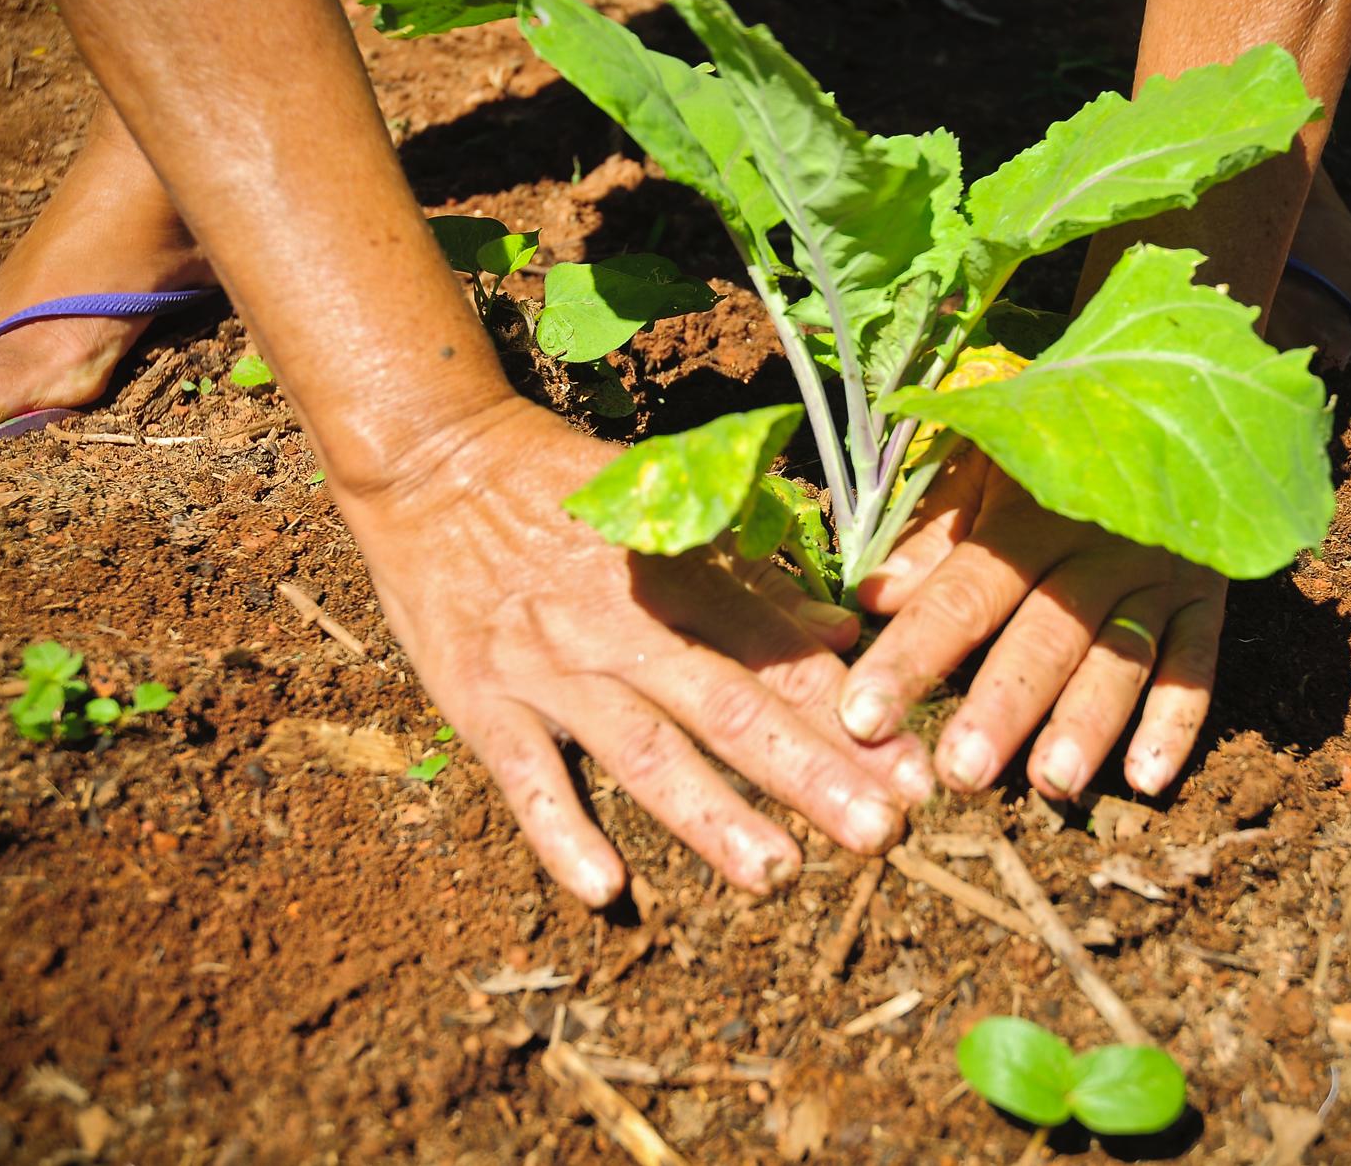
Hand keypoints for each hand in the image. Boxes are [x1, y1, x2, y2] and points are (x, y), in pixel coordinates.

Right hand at [332, 401, 932, 905]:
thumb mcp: (664, 514)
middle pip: (730, 707)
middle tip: (884, 834)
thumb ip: (750, 580)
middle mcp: (623, 625)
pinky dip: (561, 832)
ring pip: (643, 749)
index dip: (852, 717)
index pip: (779, 658)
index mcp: (678, 576)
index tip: (918, 772)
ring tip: (779, 876)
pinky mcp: (479, 698)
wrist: (432, 460)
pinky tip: (610, 890)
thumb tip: (843, 634)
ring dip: (713, 816)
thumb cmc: (562, 490)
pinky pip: (524, 775)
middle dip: (811, 772)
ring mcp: (550, 667)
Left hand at [837, 443, 1225, 800]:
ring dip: (1087, 724)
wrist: (1171, 404)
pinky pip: (1195, 667)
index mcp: (1028, 517)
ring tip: (1051, 785)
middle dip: (1002, 707)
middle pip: (1044, 637)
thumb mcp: (982, 468)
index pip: (963, 593)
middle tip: (960, 773)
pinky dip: (1177, 723)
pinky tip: (1147, 780)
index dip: (913, 655)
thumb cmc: (1048, 452)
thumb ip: (931, 534)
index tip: (862, 717)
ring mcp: (1156, 578)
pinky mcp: (1204, 602)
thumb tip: (871, 598)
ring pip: (1121, 660)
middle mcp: (1096, 549)